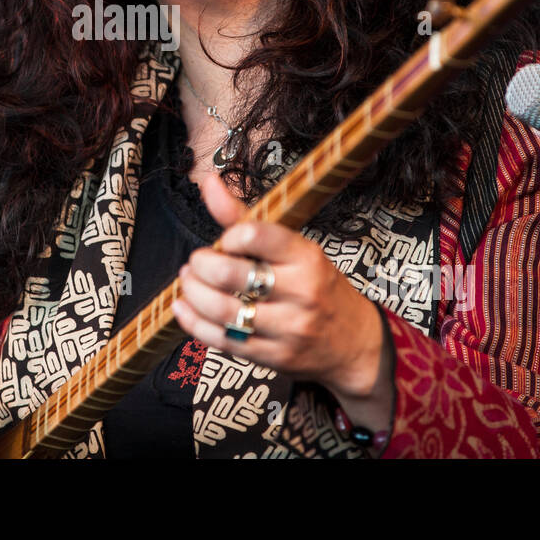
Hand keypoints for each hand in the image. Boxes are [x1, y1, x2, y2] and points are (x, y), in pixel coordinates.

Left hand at [171, 173, 386, 397]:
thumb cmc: (317, 286)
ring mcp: (288, 329)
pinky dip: (194, 322)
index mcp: (307, 257)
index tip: (226, 241)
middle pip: (230, 275)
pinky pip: (222, 340)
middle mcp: (301, 293)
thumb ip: (244, 217)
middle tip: (195, 262)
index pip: (256, 236)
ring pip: (222, 310)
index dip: (230, 236)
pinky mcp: (273, 357)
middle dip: (200, 265)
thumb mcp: (293, 249)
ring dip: (193, 292)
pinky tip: (184, 308)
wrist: (354, 343)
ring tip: (189, 282)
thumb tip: (208, 181)